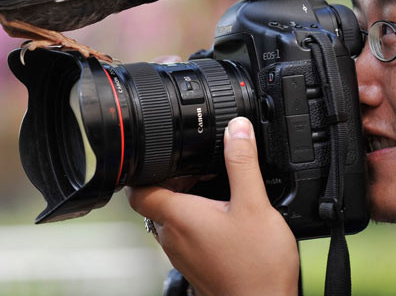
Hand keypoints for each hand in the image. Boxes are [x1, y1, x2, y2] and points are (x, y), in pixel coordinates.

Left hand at [126, 117, 298, 295]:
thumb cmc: (257, 267)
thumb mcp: (255, 204)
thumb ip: (243, 162)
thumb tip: (236, 128)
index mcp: (179, 218)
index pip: (138, 191)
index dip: (141, 169)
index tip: (157, 153)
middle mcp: (173, 237)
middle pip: (155, 199)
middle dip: (174, 176)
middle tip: (200, 163)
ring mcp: (182, 253)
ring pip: (170, 216)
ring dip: (185, 196)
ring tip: (214, 183)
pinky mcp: (195, 264)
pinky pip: (184, 231)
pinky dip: (196, 214)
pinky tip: (223, 210)